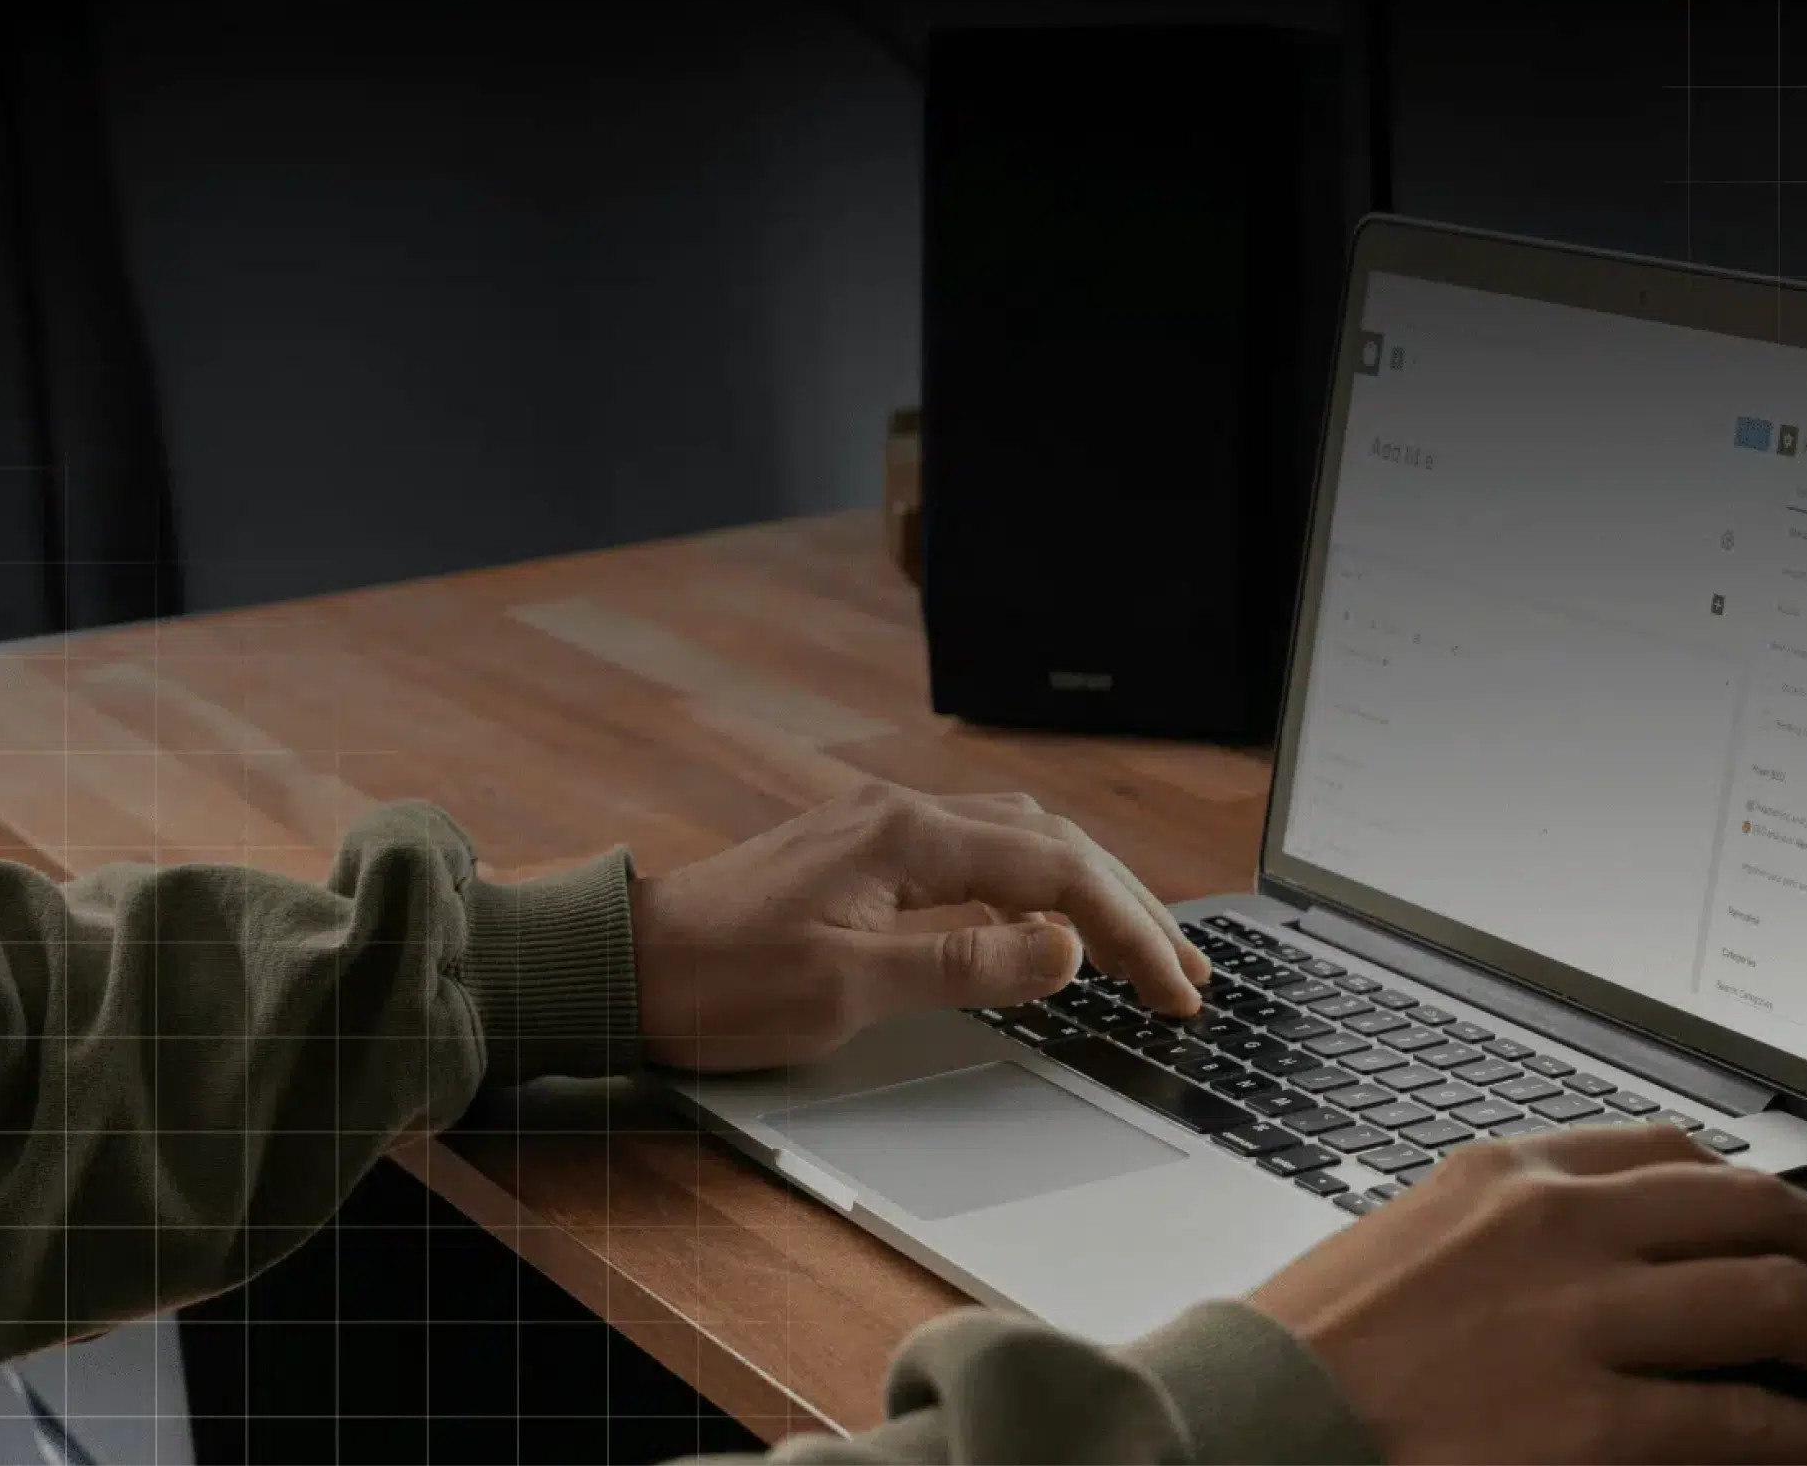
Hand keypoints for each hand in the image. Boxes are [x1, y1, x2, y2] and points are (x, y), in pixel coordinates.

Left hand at [630, 782, 1210, 1069]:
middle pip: (1053, 844)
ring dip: (1091, 891)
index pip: (1057, 874)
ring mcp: (881, 830)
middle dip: (1131, 905)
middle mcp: (902, 816)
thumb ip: (966, 965)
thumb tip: (1066, 948)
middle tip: (1188, 971)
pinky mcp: (862, 854)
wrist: (618, 963)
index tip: (1175, 989)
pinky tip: (1051, 921)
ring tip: (1142, 946)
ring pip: (1020, 841)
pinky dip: (1038, 885)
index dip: (1130, 932)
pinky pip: (979, 854)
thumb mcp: (847, 990)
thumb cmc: (718, 982)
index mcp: (907, 839)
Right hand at [1250, 1125, 1806, 1465]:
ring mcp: (1578, 1321)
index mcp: (1508, 1170)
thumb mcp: (1411, 1238)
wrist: (1235, 1425)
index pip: (1678, 1152)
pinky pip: (1748, 1419)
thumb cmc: (1307, 1349)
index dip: (1775, 1197)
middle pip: (1757, 1215)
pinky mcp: (1589, 1426)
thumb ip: (1516, 1227)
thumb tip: (1632, 1252)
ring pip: (1780, 1303)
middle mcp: (1556, 1225)